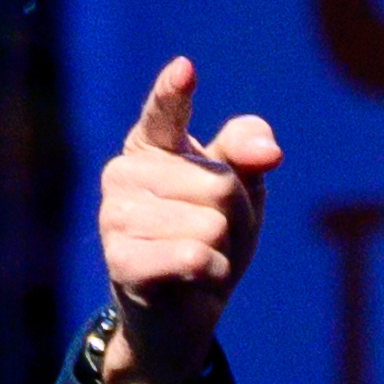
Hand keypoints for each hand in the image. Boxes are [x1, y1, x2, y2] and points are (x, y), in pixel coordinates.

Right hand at [94, 57, 282, 383]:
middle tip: (213, 239)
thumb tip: (268, 151)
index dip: (174, 92)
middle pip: (220, 184)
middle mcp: (124, 173)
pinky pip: (194, 256)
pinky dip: (210, 272)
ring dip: (222, 250)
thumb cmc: (210, 239)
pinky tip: (191, 278)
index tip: (186, 69)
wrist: (183, 314)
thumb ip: (249, 154)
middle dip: (235, 219)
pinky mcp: (121, 259)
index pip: (164, 113)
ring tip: (198, 259)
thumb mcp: (240, 190)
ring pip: (211, 223)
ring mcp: (115, 216)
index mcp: (152, 147)